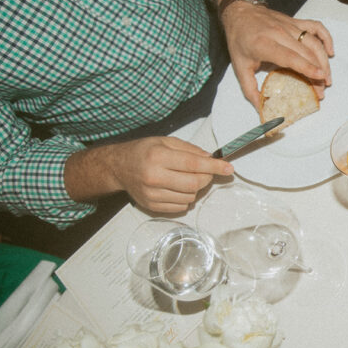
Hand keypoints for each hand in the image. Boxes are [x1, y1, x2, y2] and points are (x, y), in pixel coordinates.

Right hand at [101, 137, 232, 212]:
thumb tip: (210, 158)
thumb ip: (189, 149)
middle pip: (194, 183)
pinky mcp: (151, 206)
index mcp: (158, 156)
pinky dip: (186, 198)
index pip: (193, 164)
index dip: (214, 167)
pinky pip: (181, 206)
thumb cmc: (143, 151)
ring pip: (190, 196)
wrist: (118, 167)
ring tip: (186, 178)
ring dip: (195, 188)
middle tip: (206, 171)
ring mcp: (152, 194)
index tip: (228, 168)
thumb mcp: (165, 141)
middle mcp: (154, 176)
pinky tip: (178, 187)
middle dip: (207, 178)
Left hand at [222, 3, 333, 111]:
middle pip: (306, 52)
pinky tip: (330, 51)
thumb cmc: (239, 39)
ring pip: (313, 42)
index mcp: (264, 44)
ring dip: (324, 60)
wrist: (240, 13)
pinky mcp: (295, 22)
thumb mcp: (239, 66)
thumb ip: (250, 89)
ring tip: (327, 77)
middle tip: (322, 89)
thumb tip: (261, 108)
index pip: (290, 56)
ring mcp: (289, 26)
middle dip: (318, 72)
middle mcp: (279, 33)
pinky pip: (316, 27)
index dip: (306, 66)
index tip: (319, 76)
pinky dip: (326, 38)